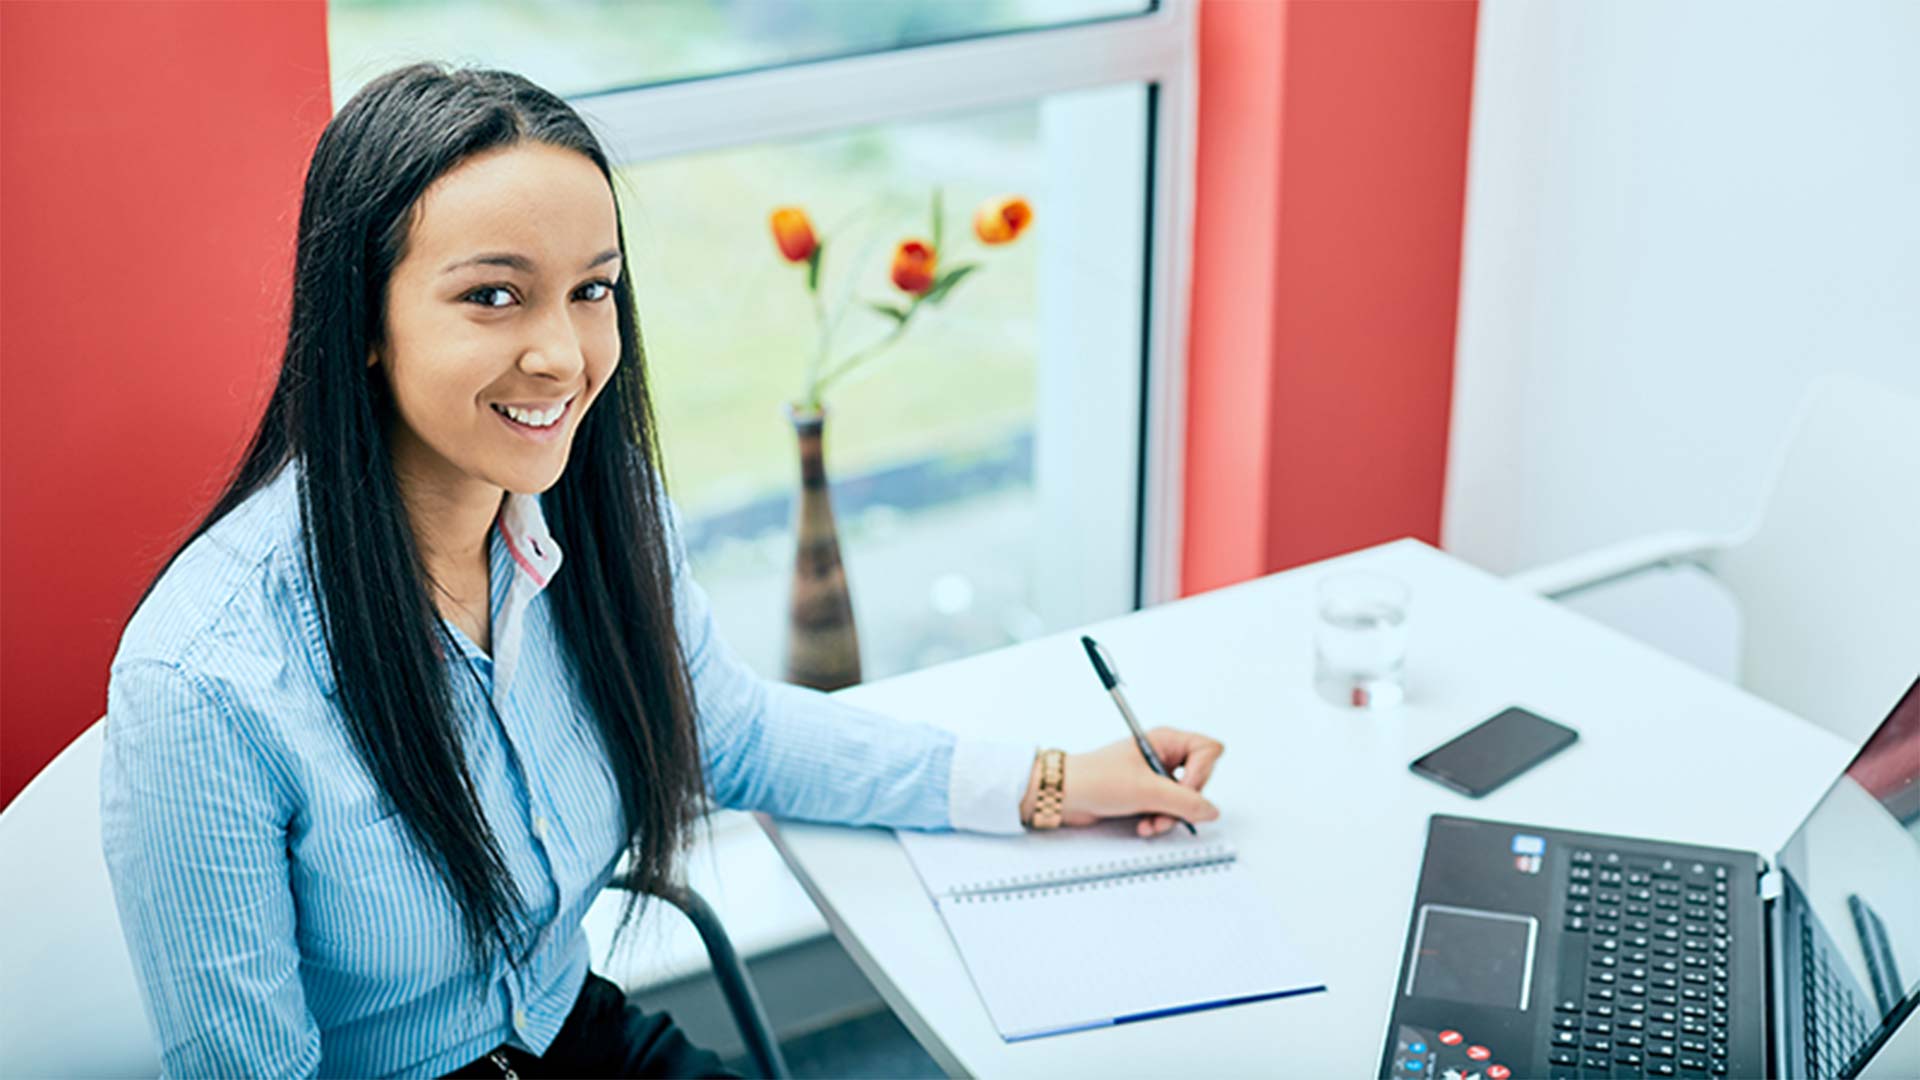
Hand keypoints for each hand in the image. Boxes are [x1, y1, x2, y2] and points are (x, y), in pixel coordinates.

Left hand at [1022, 727, 1224, 836]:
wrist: (1064, 795)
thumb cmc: (1095, 778)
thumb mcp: (1145, 790)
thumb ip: (1184, 802)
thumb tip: (1211, 810)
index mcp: (1165, 740)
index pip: (1209, 751)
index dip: (1202, 774)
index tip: (1183, 789)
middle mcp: (1163, 755)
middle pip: (1199, 780)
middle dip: (1183, 803)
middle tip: (1165, 811)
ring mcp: (1155, 776)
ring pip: (1184, 800)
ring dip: (1169, 817)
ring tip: (1150, 824)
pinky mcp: (1146, 794)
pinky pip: (1168, 810)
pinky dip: (1158, 821)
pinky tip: (1143, 825)